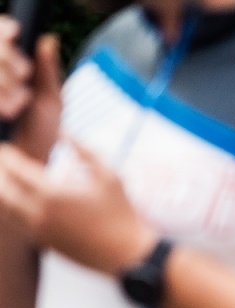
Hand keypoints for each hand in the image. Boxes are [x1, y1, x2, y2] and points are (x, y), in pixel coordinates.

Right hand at [0, 26, 60, 162]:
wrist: (23, 167)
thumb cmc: (39, 136)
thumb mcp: (48, 102)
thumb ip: (46, 72)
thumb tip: (48, 39)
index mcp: (8, 69)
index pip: (0, 32)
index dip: (5, 32)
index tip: (16, 39)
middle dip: (8, 70)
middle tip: (23, 95)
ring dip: (4, 84)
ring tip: (15, 110)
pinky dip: (1, 96)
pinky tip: (6, 114)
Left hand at [0, 139, 157, 274]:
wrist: (129, 256)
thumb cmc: (123, 215)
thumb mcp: (110, 177)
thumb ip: (85, 151)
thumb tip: (65, 132)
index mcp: (53, 194)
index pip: (15, 170)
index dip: (7, 156)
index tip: (6, 148)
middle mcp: (39, 214)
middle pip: (1, 190)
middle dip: (0, 173)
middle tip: (3, 162)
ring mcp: (39, 231)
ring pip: (4, 209)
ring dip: (2, 193)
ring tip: (6, 181)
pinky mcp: (44, 243)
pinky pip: (16, 223)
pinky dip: (11, 210)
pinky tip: (18, 201)